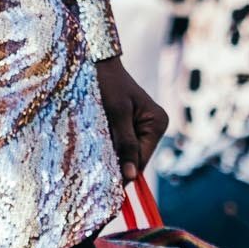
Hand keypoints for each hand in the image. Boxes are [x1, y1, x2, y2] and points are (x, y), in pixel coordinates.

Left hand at [97, 56, 166, 184]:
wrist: (95, 61)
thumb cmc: (107, 83)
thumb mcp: (116, 114)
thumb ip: (124, 144)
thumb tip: (130, 177)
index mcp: (157, 123)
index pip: (142, 160)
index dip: (124, 173)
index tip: (104, 186)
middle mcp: (154, 126)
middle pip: (134, 158)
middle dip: (115, 162)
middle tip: (92, 169)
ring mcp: (142, 127)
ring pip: (125, 153)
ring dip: (109, 155)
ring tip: (91, 151)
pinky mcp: (128, 125)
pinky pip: (119, 144)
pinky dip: (107, 147)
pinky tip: (94, 143)